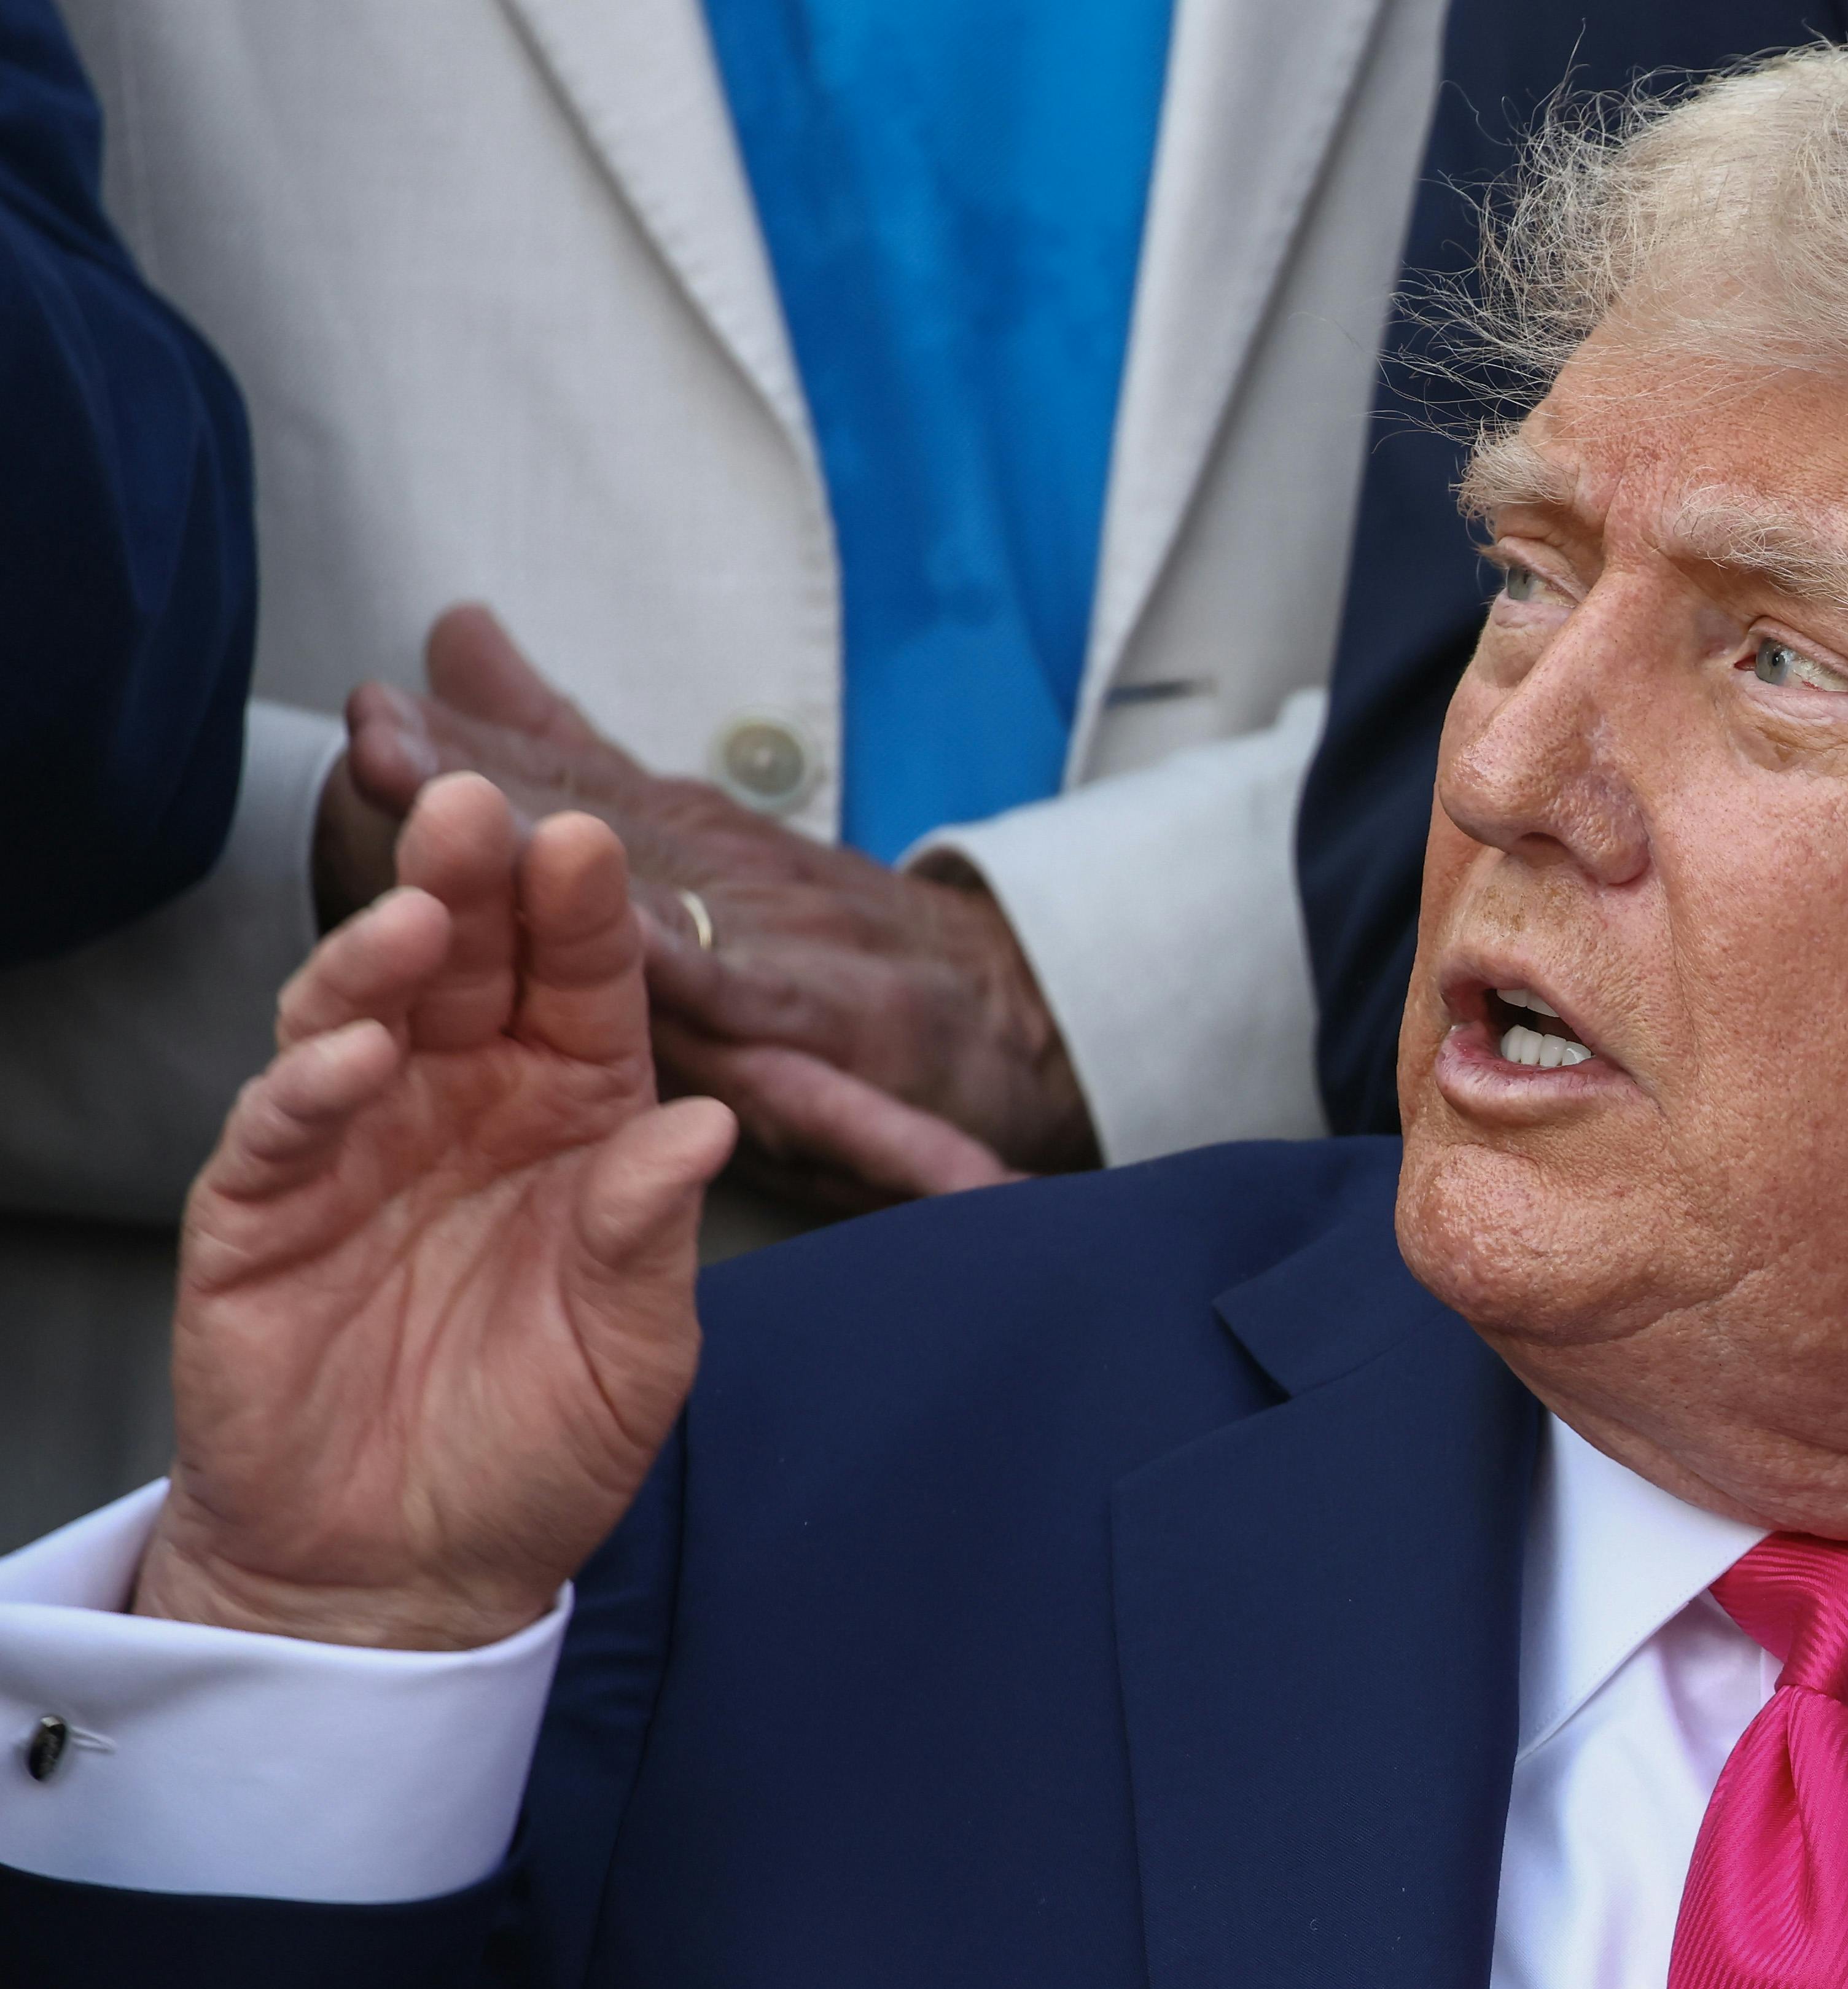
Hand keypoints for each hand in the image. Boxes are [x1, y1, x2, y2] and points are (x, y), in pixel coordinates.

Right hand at [136, 778, 738, 1650]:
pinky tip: (354, 1055)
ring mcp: (353, 1150)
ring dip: (381, 954)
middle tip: (482, 807)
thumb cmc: (538, 1448)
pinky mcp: (259, 1215)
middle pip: (465, 967)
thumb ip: (655, 1236)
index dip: (583, 919)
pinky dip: (311, 1083)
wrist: (413, 1574)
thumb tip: (707, 1124)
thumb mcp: (637, 1352)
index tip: (591, 843)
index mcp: (571, 1120)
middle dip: (471, 883)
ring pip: (359, 1013)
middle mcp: (460, 1108)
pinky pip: (279, 1127)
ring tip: (419, 913)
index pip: (582, 992)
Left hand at [345, 606, 1090, 1202]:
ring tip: (504, 841)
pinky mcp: (842, 1034)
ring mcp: (786, 955)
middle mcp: (732, 884)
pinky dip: (719, 990)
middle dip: (488, 793)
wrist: (1018, 1012)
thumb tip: (456, 633)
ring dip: (589, 877)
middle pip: (597, 836)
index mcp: (684, 842)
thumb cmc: (841, 939)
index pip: (562, 789)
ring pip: (670, 919)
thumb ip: (571, 746)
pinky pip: (784, 1034)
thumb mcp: (693, 833)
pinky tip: (651, 956)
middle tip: (388, 750)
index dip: (465, 756)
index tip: (367, 716)